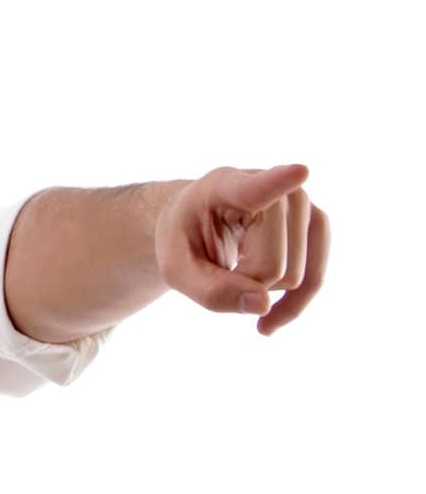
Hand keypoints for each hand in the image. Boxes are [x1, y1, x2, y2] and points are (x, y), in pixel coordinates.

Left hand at [155, 163, 328, 335]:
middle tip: (217, 266)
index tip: (300, 172)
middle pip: (273, 267)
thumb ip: (210, 290)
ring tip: (236, 268)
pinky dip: (291, 307)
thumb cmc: (184, 240)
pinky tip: (266, 321)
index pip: (257, 187)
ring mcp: (302, 204)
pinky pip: (315, 281)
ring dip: (263, 290)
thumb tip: (262, 304)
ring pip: (296, 278)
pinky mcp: (317, 224)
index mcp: (225, 186)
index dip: (279, 182)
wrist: (199, 221)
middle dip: (245, 283)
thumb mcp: (175, 269)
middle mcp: (273, 189)